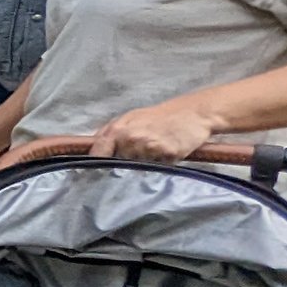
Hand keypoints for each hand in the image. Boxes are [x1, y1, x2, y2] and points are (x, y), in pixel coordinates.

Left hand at [92, 100, 223, 159]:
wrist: (194, 113)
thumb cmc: (160, 116)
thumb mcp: (130, 118)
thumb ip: (110, 133)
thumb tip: (92, 149)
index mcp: (118, 129)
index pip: (99, 153)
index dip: (97, 164)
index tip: (94, 173)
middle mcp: (131, 139)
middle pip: (119, 165)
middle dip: (126, 164)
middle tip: (141, 154)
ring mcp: (149, 147)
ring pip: (139, 168)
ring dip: (146, 164)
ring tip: (156, 150)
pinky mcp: (168, 155)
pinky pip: (159, 168)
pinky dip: (162, 164)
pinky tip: (168, 152)